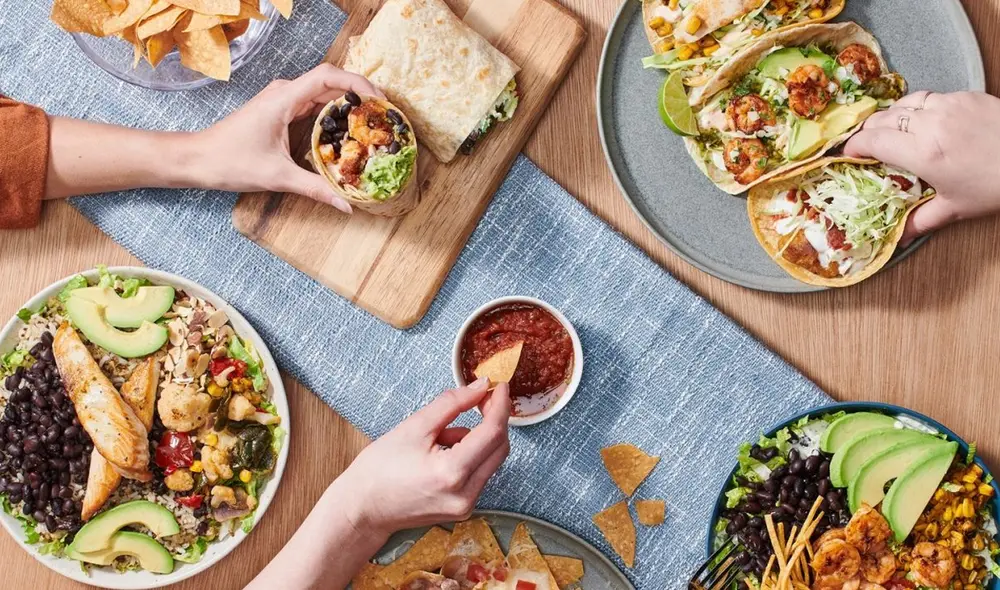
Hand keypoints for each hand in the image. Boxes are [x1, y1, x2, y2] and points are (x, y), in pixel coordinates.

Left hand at [192, 63, 384, 213]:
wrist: (198, 160)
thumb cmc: (230, 161)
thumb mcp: (278, 177)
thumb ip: (316, 188)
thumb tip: (346, 204)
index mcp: (284, 97)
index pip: (329, 76)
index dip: (358, 83)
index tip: (379, 100)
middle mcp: (284, 92)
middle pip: (331, 83)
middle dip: (359, 96)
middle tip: (383, 116)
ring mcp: (282, 100)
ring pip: (323, 94)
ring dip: (347, 105)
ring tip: (370, 123)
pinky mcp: (280, 111)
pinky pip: (312, 106)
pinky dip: (332, 115)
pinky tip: (345, 132)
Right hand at [336, 378, 511, 538]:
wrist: (363, 509)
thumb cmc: (380, 469)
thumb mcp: (414, 426)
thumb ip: (452, 403)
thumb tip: (480, 387)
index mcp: (452, 472)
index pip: (492, 432)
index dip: (500, 405)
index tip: (500, 386)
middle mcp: (465, 494)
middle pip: (499, 447)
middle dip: (495, 419)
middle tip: (481, 399)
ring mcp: (466, 505)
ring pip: (491, 460)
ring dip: (480, 438)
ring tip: (442, 433)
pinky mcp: (463, 509)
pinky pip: (479, 473)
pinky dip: (471, 455)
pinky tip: (443, 451)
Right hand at [844, 91, 999, 243]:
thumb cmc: (997, 185)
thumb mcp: (957, 208)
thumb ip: (921, 220)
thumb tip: (898, 237)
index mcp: (924, 152)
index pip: (872, 140)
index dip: (854, 147)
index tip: (850, 156)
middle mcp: (931, 123)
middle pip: (882, 118)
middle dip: (869, 132)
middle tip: (868, 147)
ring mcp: (949, 105)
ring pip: (904, 103)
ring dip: (892, 117)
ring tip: (893, 132)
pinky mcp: (966, 95)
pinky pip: (929, 97)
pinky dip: (918, 108)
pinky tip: (924, 123)